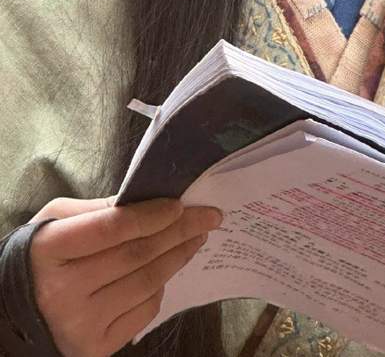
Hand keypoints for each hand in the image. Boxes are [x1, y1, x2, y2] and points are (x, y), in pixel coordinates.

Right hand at [30, 196, 221, 356]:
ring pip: (147, 282)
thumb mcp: (58, 220)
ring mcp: (80, 324)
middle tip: (208, 216)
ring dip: (179, 256)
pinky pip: (144, 311)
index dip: (151, 214)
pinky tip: (167, 268)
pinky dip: (160, 286)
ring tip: (197, 237)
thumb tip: (151, 200)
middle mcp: (64, 291)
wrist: (15, 310)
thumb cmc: (42, 255)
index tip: (181, 204)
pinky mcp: (95, 348)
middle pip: (137, 254)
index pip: (113, 228)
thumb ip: (100, 209)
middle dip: (180, 231)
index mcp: (50, 250)